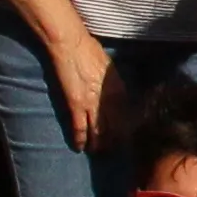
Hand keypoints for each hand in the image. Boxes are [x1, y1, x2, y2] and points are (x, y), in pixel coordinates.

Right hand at [51, 29, 115, 149]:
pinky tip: (79, 147)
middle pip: (114, 128)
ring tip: (96, 152)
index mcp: (120, 90)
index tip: (125, 140)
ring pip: (98, 131)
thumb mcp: (110, 70)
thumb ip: (114, 86)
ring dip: (97, 144)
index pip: (126, 118)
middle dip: (114, 142)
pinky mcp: (75, 105)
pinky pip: (79, 128)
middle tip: (111, 151)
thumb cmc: (90, 51)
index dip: (126, 131)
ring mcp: (92, 104)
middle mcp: (109, 100)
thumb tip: (118, 97)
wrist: (71, 45)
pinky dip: (80, 139)